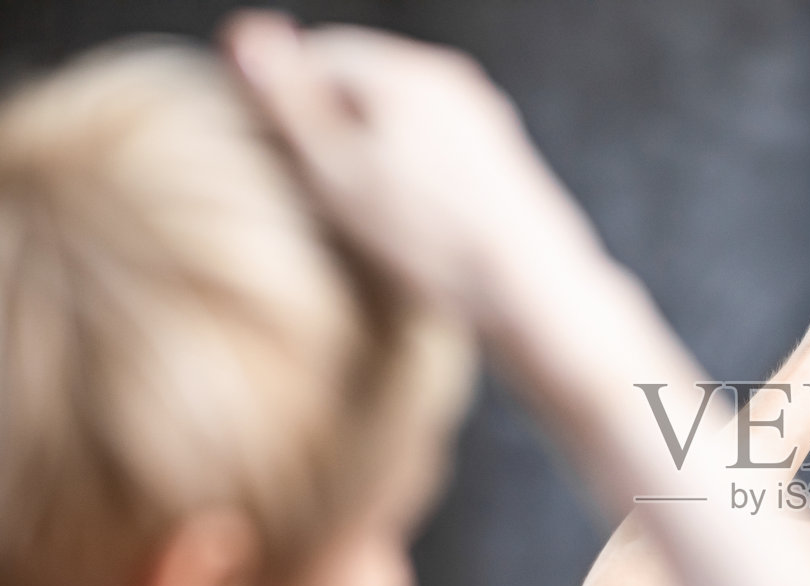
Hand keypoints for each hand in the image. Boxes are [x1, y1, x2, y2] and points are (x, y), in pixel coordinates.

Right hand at [218, 10, 607, 320]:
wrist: (530, 290)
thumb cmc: (430, 240)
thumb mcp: (335, 171)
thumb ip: (286, 101)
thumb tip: (242, 33)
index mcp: (406, 71)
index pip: (315, 55)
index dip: (279, 101)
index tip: (267, 152)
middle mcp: (451, 80)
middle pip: (359, 85)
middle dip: (327, 125)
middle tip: (310, 188)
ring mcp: (481, 116)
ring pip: (396, 118)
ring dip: (366, 151)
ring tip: (359, 211)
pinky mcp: (499, 157)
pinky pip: (431, 147)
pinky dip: (407, 171)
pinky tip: (405, 219)